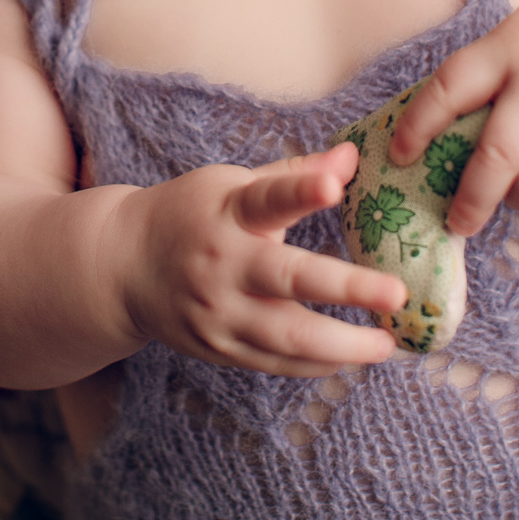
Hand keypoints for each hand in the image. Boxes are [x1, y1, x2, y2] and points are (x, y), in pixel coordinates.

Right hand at [110, 142, 404, 376]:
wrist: (122, 266)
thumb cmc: (190, 215)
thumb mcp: (230, 184)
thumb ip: (293, 176)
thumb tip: (353, 156)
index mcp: (227, 211)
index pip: (266, 198)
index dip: (301, 189)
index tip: (334, 184)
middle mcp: (222, 262)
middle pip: (287, 279)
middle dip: (346, 287)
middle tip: (396, 293)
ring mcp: (218, 311)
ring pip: (286, 335)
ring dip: (343, 344)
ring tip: (388, 343)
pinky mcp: (218, 347)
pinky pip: (274, 362)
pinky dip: (315, 363)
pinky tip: (349, 358)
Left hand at [388, 0, 518, 236]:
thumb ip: (484, 73)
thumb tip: (430, 137)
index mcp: (512, 45)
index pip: (451, 88)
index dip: (418, 127)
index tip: (399, 157)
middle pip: (497, 156)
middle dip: (470, 198)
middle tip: (454, 221)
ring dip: (513, 202)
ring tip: (507, 196)